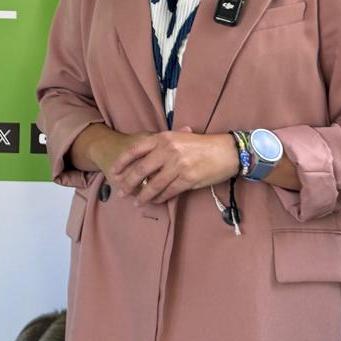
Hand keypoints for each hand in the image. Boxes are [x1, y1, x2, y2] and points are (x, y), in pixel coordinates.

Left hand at [108, 128, 239, 204]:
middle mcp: (168, 150)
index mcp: (163, 138)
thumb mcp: (178, 138)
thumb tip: (140, 159)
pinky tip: (154, 201)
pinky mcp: (188, 179)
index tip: (113, 172)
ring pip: (153, 184)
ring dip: (143, 195)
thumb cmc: (201, 145)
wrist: (227, 151)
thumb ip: (160, 145)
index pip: (135, 150)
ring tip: (136, 202)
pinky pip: (168, 191)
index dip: (121, 163)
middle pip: (140, 170)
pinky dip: (160, 198)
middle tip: (120, 192)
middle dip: (128, 183)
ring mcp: (178, 165)